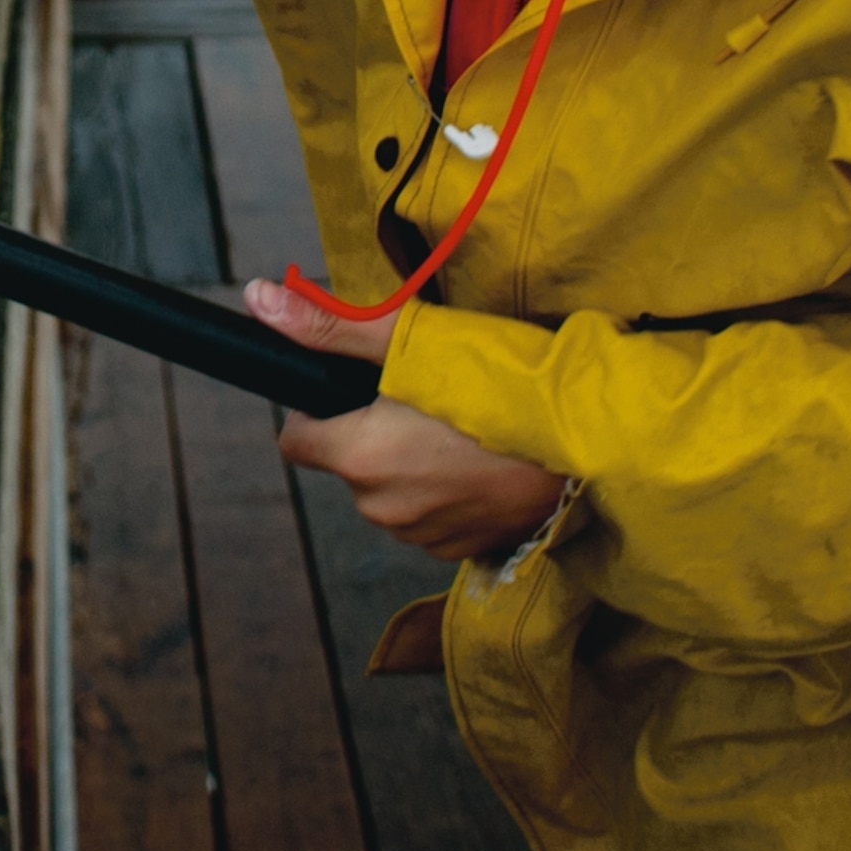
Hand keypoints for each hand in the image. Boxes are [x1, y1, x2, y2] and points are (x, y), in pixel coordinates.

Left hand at [246, 278, 566, 559]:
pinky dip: (447, 490)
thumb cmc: (504, 387)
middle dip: (371, 432)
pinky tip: (483, 461)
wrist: (592, 449)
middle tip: (423, 398)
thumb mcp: (411, 341)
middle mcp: (382, 508)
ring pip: (392, 490)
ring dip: (411, 463)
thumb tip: (257, 298)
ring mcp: (425, 537)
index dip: (318, 410)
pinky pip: (433, 516)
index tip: (354, 390)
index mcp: (359, 458)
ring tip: (462, 429)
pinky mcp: (466, 551)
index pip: (296, 440)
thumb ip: (330, 325)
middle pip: (348, 462)